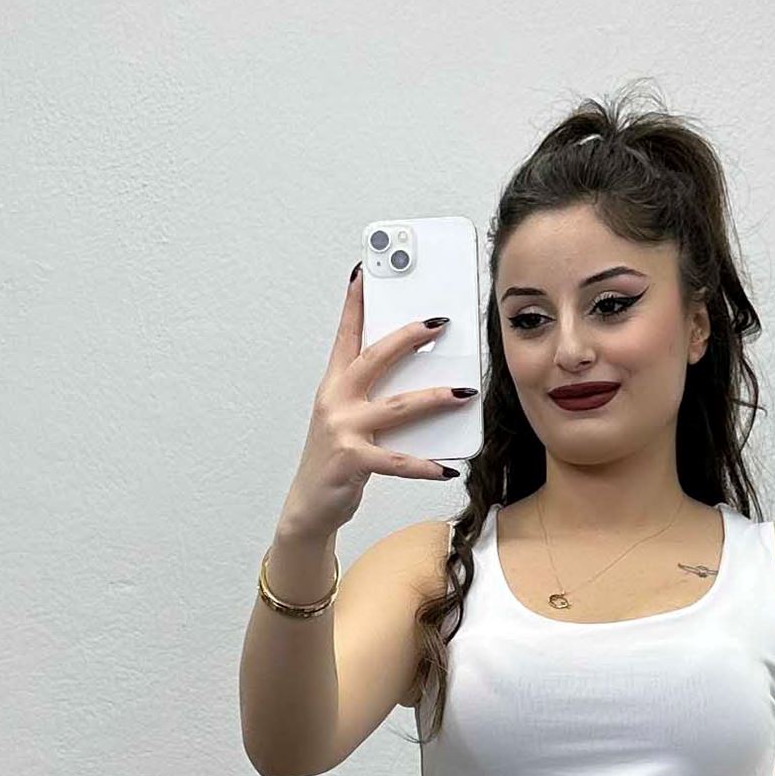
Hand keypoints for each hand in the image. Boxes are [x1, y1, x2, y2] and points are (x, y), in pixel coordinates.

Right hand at [280, 266, 469, 539]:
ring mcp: (342, 429)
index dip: (354, 302)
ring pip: (396, 406)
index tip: (364, 272)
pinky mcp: (352, 461)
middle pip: (375, 358)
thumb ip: (377, 396)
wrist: (310, 504)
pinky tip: (447, 467)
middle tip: (439, 323)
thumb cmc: (336, 458)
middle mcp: (335, 401)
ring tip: (464, 393)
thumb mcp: (350, 419)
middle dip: (407, 337)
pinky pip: (397, 461)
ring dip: (434, 398)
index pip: (346, 334)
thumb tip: (423, 379)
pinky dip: (425, 466)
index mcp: (334, 384)